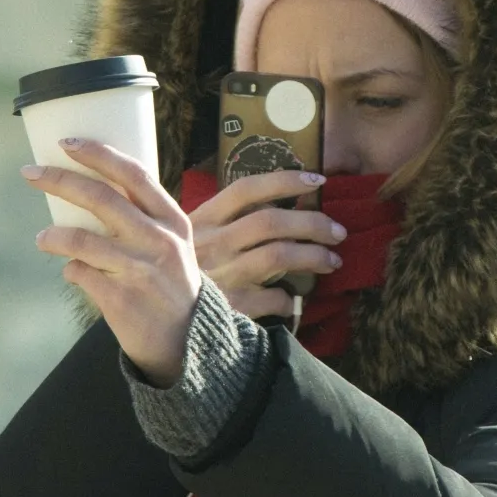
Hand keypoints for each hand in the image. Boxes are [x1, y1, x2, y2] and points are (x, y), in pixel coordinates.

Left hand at [23, 140, 200, 386]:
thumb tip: (89, 190)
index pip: (133, 174)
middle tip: (31, 173)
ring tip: (42, 238)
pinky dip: (70, 270)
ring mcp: (138, 269)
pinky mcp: (119, 298)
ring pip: (80, 240)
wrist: (188, 338)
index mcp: (172, 219)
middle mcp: (158, 240)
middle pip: (100, 199)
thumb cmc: (173, 282)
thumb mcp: (172, 242)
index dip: (98, 154)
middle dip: (59, 180)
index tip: (66, 143)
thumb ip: (143, 217)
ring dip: (53, 236)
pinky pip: (79, 273)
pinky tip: (74, 272)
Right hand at [189, 170, 345, 319]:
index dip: (285, 180)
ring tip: (333, 261)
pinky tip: (292, 300)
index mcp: (201, 220)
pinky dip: (289, 299)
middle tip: (338, 231)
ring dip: (314, 256)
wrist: (158, 316)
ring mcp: (221, 275)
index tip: (317, 180)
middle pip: (271, 221)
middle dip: (313, 223)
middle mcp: (212, 243)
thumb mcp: (186, 239)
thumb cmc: (175, 274)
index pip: (246, 189)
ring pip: (280, 256)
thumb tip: (268, 205)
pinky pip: (273, 298)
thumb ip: (219, 222)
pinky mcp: (231, 307)